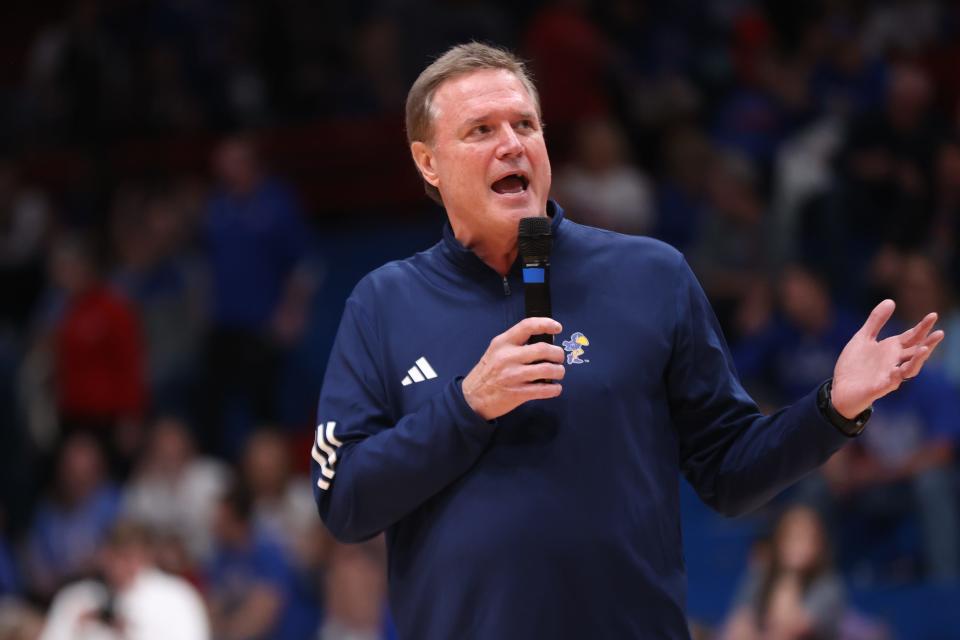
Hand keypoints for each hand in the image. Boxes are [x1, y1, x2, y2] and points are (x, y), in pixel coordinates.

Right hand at [462, 317, 565, 420]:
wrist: (472, 398)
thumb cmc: (487, 373)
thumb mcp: (496, 351)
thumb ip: (516, 345)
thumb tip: (545, 342)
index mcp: (503, 343)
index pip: (527, 326)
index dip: (545, 324)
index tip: (557, 328)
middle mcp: (508, 357)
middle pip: (544, 349)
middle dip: (558, 354)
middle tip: (559, 358)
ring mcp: (513, 376)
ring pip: (547, 369)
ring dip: (559, 371)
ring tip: (558, 372)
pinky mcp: (518, 393)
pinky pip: (544, 390)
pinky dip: (554, 389)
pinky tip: (554, 388)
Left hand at [832, 299, 944, 417]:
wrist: (839, 389)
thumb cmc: (854, 365)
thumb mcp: (863, 338)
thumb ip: (876, 321)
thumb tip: (891, 300)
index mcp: (891, 349)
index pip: (912, 337)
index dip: (922, 327)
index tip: (933, 315)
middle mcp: (894, 362)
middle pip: (915, 353)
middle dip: (928, 343)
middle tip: (940, 333)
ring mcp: (888, 376)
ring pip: (909, 370)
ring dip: (917, 360)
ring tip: (924, 349)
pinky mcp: (878, 388)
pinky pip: (890, 384)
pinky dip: (894, 377)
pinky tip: (896, 370)